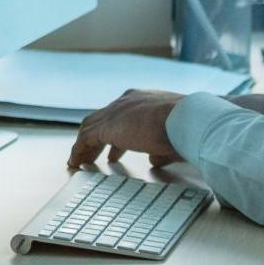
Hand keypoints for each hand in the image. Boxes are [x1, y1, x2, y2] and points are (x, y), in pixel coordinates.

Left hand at [68, 90, 185, 170]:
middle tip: (92, 154)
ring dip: (84, 145)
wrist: (187, 119)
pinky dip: (79, 151)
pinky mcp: (108, 126)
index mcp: (144, 101)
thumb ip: (160, 151)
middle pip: (103, 120)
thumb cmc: (188, 129)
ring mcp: (116, 112)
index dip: (117, 135)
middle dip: (97, 139)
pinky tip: (76, 163)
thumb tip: (153, 161)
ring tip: (79, 161)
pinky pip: (85, 139)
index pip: (123, 116)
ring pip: (91, 127)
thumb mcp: (172, 141)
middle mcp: (127, 102)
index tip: (114, 149)